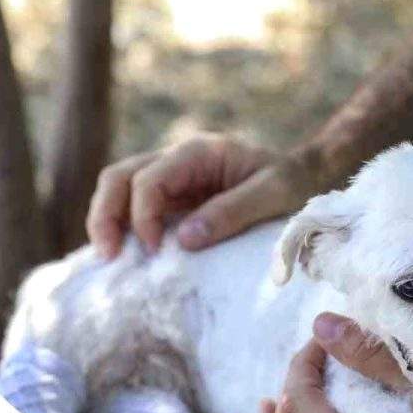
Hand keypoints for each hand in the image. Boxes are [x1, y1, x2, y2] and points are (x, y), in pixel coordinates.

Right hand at [86, 134, 311, 255]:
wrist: (306, 176)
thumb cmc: (293, 182)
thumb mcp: (274, 194)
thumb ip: (232, 212)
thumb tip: (185, 239)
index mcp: (198, 152)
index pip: (149, 179)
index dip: (143, 216)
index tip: (157, 251)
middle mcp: (177, 161)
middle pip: (119, 178)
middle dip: (106, 215)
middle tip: (110, 258)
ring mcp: (172, 180)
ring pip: (119, 191)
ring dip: (108, 222)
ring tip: (111, 259)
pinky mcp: (174, 201)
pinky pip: (135, 209)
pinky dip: (124, 230)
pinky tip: (124, 257)